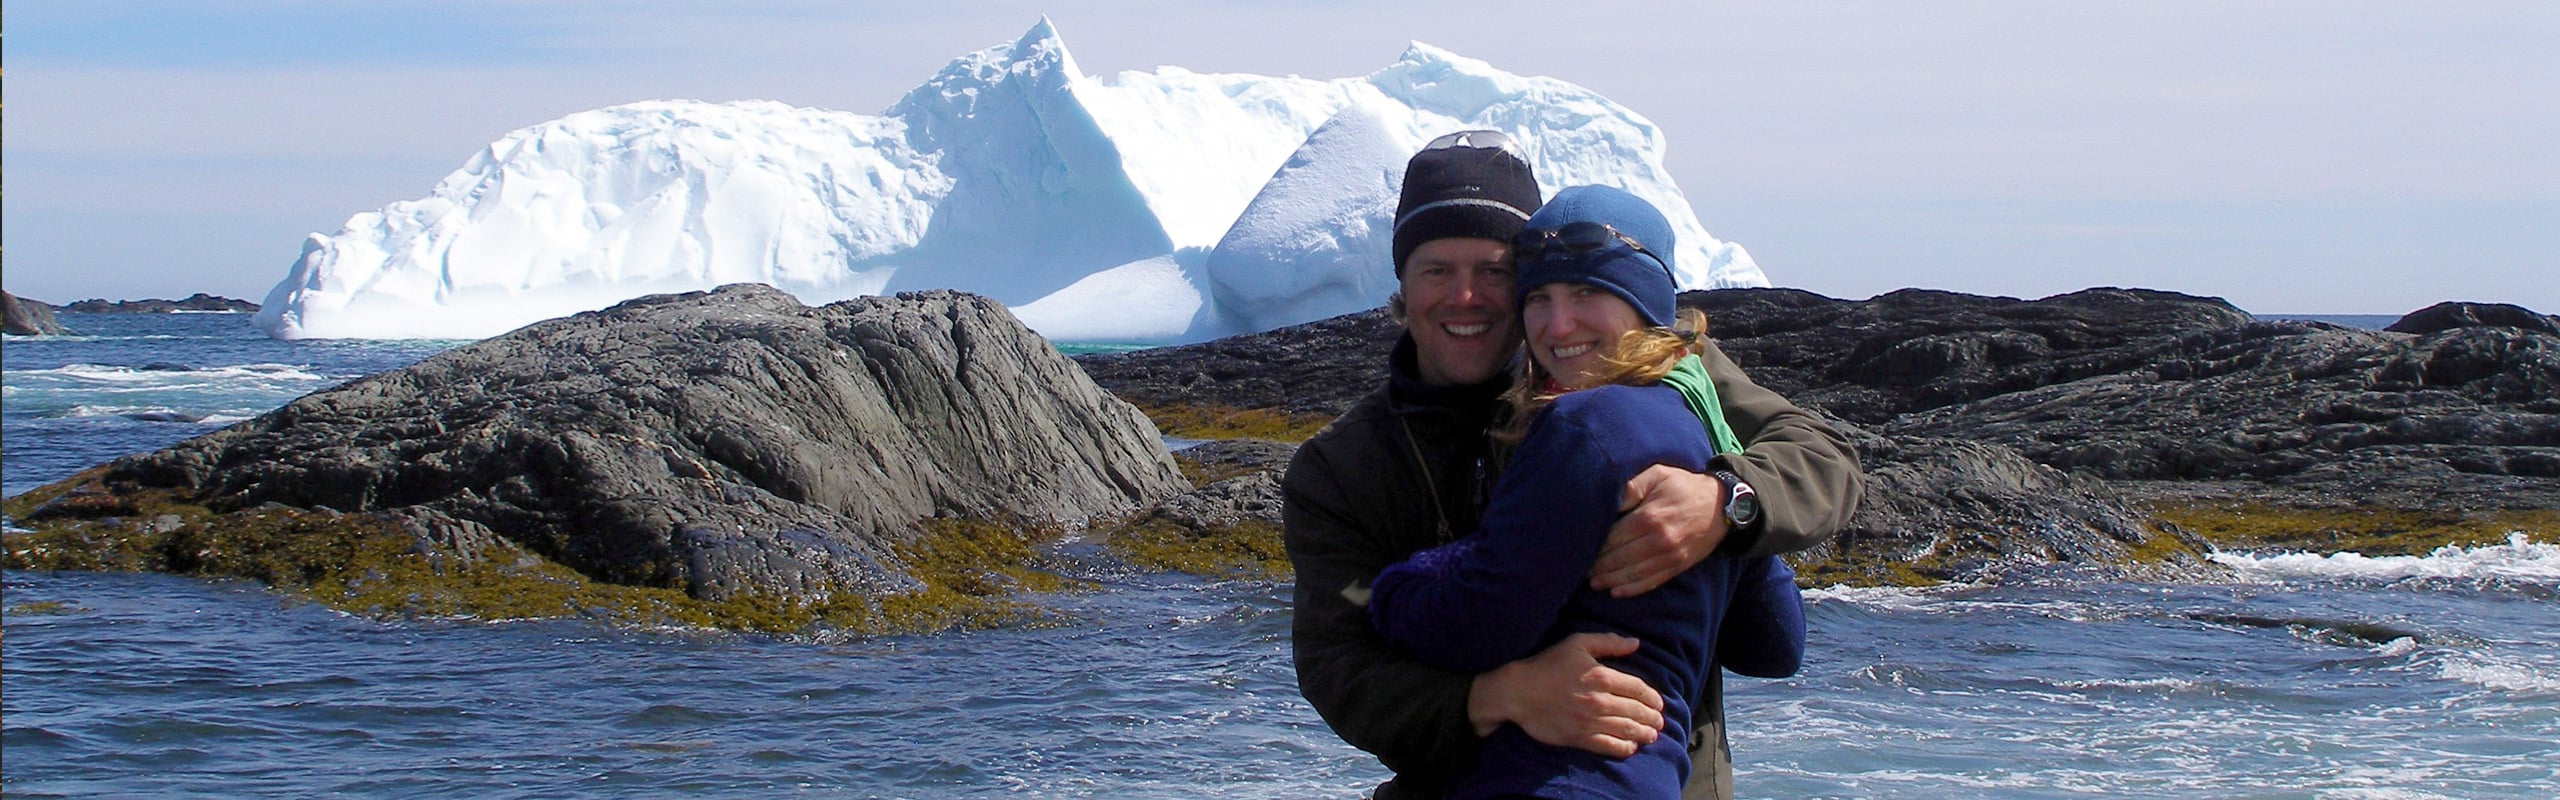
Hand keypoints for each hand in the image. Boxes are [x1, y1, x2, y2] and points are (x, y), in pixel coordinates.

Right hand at [1467, 632, 1664, 757]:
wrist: (1518, 691)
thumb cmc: (1547, 665)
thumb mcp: (1576, 644)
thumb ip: (1608, 642)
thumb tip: (1635, 643)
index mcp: (1602, 676)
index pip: (1638, 689)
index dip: (1652, 697)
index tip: (1658, 703)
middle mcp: (1600, 700)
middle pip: (1636, 711)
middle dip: (1652, 718)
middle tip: (1659, 722)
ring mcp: (1590, 721)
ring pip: (1627, 730)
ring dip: (1644, 734)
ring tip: (1652, 735)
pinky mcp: (1579, 737)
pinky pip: (1609, 746)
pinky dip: (1624, 748)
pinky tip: (1631, 747)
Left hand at [1593, 464, 1727, 596]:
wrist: (1722, 505)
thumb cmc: (1683, 486)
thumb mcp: (1657, 475)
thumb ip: (1631, 487)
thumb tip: (1608, 500)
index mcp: (1650, 517)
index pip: (1613, 538)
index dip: (1595, 546)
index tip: (1580, 549)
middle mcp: (1659, 540)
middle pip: (1620, 558)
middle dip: (1598, 566)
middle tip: (1580, 570)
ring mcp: (1670, 556)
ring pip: (1634, 574)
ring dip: (1611, 581)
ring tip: (1593, 583)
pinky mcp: (1678, 565)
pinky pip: (1652, 581)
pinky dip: (1633, 589)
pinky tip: (1617, 592)